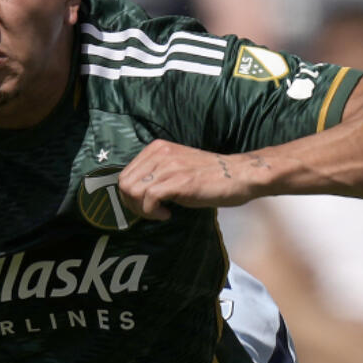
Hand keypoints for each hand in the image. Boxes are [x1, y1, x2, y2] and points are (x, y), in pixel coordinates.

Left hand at [118, 140, 264, 220]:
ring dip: (143, 210)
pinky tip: (168, 214)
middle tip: (151, 213)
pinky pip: (149, 199)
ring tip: (160, 213)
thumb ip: (158, 173)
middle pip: (124, 183)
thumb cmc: (210, 175)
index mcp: (157, 148)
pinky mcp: (178, 181)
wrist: (238, 175)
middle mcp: (159, 153)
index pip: (125, 174)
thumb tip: (136, 192)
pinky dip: (154, 213)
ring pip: (133, 191)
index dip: (130, 196)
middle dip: (132, 205)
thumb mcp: (177, 167)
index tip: (145, 206)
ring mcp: (168, 166)